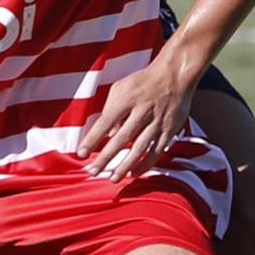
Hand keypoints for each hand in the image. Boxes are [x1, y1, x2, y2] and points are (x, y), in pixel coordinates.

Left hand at [77, 60, 194, 178]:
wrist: (174, 75)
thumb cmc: (142, 82)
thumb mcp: (121, 87)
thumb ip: (111, 108)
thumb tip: (106, 134)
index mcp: (126, 99)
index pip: (105, 122)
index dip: (92, 139)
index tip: (80, 153)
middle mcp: (141, 112)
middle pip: (120, 139)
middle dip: (105, 158)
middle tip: (93, 172)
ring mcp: (156, 122)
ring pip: (139, 149)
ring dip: (125, 166)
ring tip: (113, 179)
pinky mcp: (169, 130)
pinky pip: (156, 151)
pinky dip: (145, 164)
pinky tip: (134, 173)